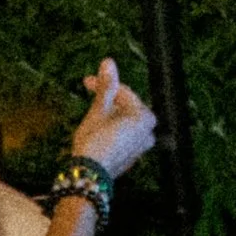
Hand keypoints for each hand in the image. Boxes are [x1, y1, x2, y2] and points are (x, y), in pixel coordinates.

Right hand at [70, 59, 156, 177]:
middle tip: (88, 91)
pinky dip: (114, 127)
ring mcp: (143, 145)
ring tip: (93, 110)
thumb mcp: (99, 110)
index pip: (124, 93)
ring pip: (126, 120)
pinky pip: (125, 134)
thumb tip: (109, 62)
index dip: (102, 84)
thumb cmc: (94, 140)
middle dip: (108, 99)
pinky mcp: (134, 156)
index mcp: (144, 116)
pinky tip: (100, 127)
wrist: (89, 174)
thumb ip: (106, 87)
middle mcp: (149, 131)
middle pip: (127, 106)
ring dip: (110, 113)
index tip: (86, 81)